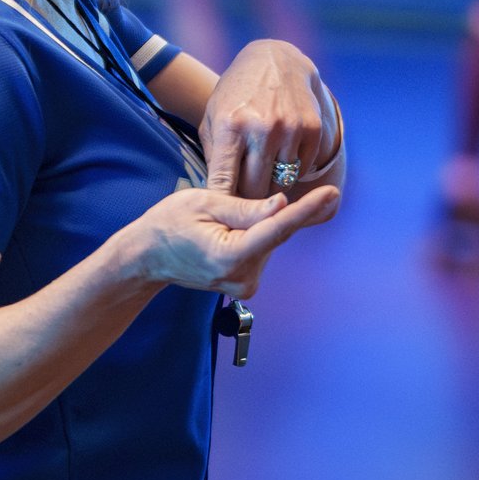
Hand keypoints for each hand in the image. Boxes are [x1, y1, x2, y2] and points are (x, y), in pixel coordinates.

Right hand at [129, 186, 340, 299]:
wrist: (146, 257)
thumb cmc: (168, 224)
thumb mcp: (205, 203)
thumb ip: (247, 208)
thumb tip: (283, 204)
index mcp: (230, 256)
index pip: (277, 229)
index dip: (307, 210)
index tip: (332, 195)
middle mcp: (241, 277)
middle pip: (277, 235)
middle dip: (292, 212)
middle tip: (325, 194)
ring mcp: (244, 285)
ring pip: (272, 242)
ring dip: (271, 222)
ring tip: (245, 211)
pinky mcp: (245, 284)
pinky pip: (263, 249)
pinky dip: (264, 233)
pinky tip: (250, 222)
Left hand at [202, 41, 337, 198]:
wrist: (275, 60)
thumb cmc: (236, 95)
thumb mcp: (213, 118)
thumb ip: (215, 158)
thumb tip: (219, 199)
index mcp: (230, 126)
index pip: (224, 182)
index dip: (222, 205)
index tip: (221, 219)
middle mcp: (262, 128)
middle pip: (255, 191)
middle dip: (247, 201)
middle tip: (243, 205)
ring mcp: (291, 129)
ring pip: (281, 185)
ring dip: (270, 189)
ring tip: (261, 183)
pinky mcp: (312, 130)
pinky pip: (301, 171)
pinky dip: (291, 172)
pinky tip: (281, 160)